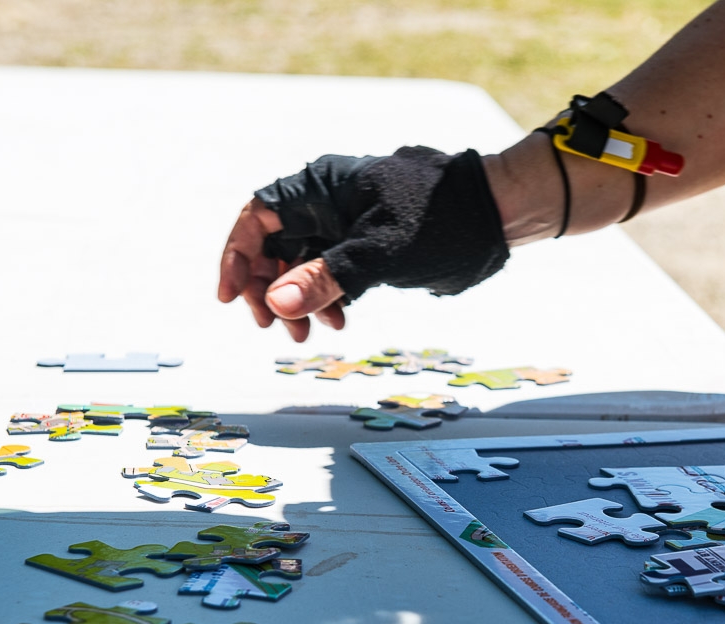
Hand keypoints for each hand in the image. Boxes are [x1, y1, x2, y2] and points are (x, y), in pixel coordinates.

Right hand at [219, 147, 508, 341]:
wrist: (493, 217)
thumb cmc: (439, 220)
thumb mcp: (378, 253)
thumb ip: (325, 278)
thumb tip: (276, 303)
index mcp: (321, 188)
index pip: (258, 217)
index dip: (237, 256)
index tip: (231, 296)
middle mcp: (328, 203)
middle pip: (274, 246)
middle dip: (269, 288)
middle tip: (273, 326)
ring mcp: (347, 225)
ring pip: (302, 265)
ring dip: (298, 301)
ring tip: (306, 335)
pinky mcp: (367, 247)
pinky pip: (330, 274)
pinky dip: (326, 299)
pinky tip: (336, 321)